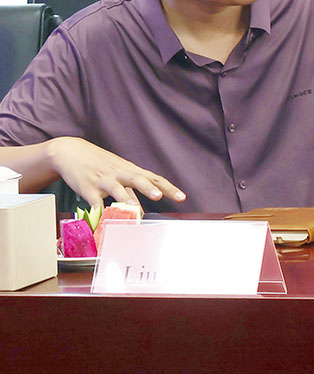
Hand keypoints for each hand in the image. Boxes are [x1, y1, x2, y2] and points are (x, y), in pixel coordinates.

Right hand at [46, 137, 185, 209]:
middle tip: (158, 196)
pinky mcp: (88, 188)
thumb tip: (141, 212)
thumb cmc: (101, 165)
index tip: (182, 197)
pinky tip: (101, 221)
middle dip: (148, 187)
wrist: (72, 152)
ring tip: (133, 208)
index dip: (168, 188)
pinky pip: (94, 202)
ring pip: (116, 189)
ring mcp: (104, 180)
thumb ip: (130, 192)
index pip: (154, 178)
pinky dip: (98, 212)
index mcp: (131, 170)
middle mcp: (120, 174)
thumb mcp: (118, 174)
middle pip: (137, 179)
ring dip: (125, 198)